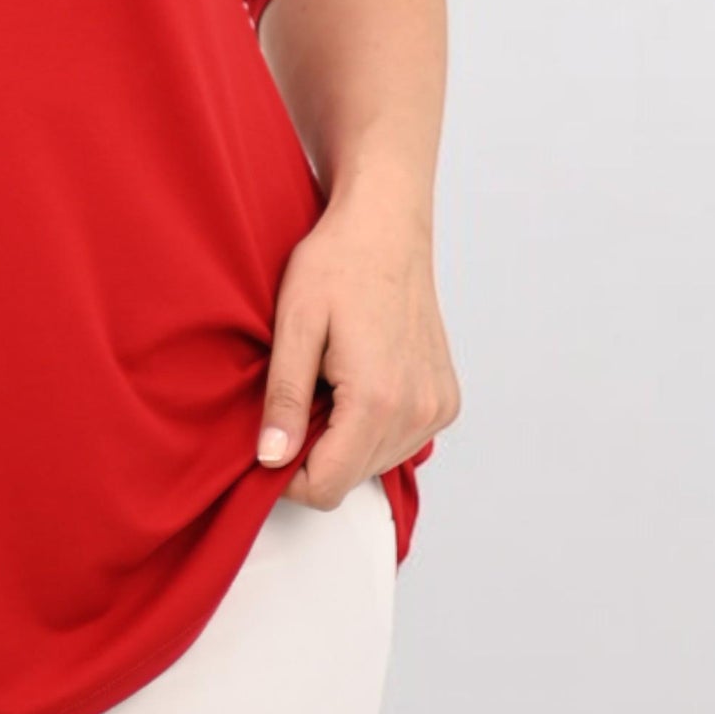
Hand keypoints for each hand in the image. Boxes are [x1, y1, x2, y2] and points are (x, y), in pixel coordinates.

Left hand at [254, 188, 460, 506]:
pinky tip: (354, 381)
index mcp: (377, 400)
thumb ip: (285, 397)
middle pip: (350, 478)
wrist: (386, 226)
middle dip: (313, 454)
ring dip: (342, 440)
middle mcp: (417, 412)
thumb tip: (270, 458)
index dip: (286, 476)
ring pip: (375, 464)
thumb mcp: (295, 324)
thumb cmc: (337, 263)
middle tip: (295, 398)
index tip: (269, 441)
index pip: (326, 487)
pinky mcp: (446, 399)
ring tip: (326, 382)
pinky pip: (400, 441)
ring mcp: (437, 407)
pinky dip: (370, 427)